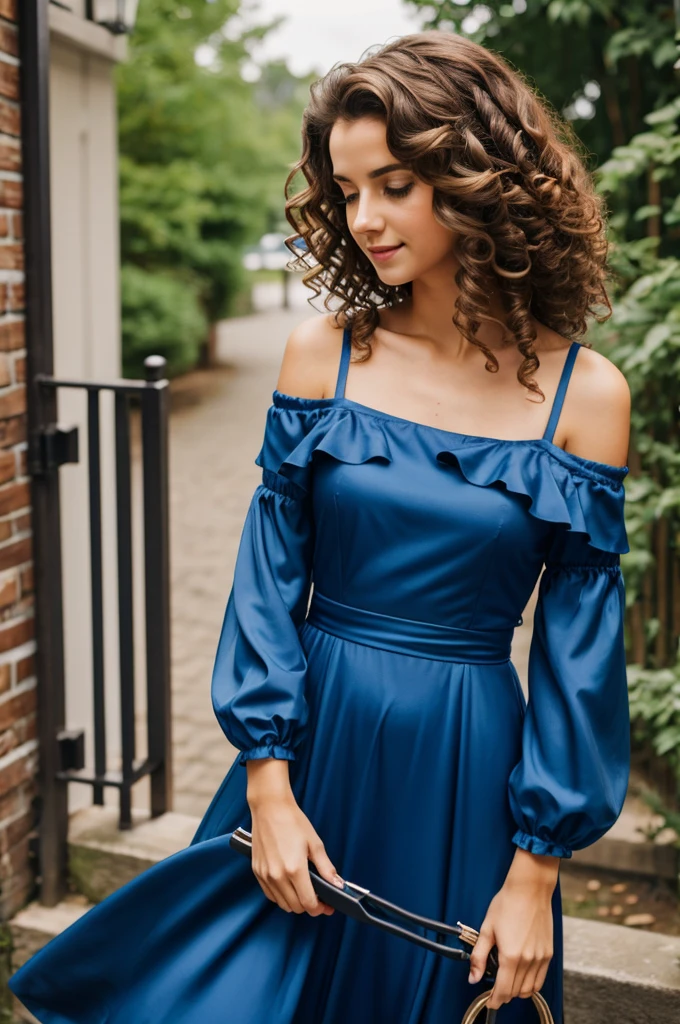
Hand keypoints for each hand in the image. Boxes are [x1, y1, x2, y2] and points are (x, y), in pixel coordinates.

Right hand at [247, 770, 342, 915]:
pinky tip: (289, 886)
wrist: (269, 807)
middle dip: (309, 906)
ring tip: (304, 890)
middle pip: (296, 907)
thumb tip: (338, 885)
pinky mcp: (257, 872)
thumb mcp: (315, 843)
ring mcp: (265, 875)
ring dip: (295, 903)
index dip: (320, 908)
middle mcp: (278, 876)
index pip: (308, 903)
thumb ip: (326, 868)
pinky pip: (270, 895)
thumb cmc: (293, 821)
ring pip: (282, 904)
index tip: (327, 905)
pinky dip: (281, 896)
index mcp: (295, 869)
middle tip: (318, 897)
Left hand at [467, 850, 557, 1010]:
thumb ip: (479, 956)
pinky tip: (522, 975)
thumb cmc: (507, 903)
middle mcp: (528, 960)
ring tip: (508, 981)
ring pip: (530, 989)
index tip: (489, 1001)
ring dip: (518, 991)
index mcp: (511, 956)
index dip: (494, 1000)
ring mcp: (541, 957)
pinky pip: (541, 979)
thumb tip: (473, 977)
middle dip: (504, 994)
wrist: (530, 889)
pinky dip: (531, 984)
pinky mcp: (548, 953)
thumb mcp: (486, 929)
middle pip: (516, 992)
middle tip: (495, 988)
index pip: (503, 991)